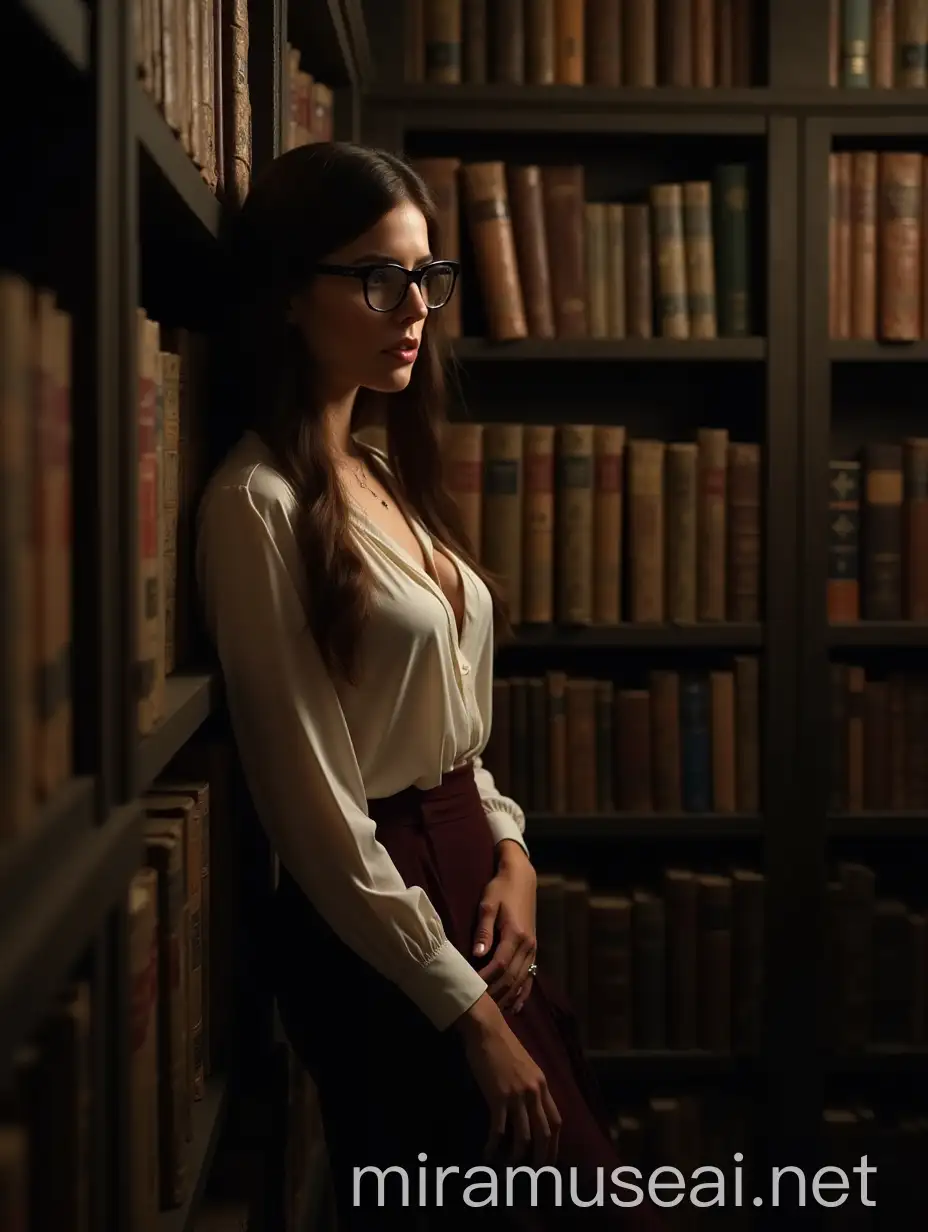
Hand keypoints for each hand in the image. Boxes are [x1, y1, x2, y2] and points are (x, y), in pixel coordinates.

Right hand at [455, 994, 560, 1165]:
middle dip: (542, 1159)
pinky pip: (499, 1130)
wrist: (486, 1029)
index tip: (548, 1160)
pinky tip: (486, 1155)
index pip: (556, 1121)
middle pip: (546, 1134)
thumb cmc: (502, 1045)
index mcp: (542, 1084)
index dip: (554, 1145)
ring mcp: (517, 1095)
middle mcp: (534, 1092)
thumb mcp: (525, 1065)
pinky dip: (494, 1147)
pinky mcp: (498, 1097)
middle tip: (534, 1176)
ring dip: (516, 1158)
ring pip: (524, 1138)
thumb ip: (530, 1085)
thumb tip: (530, 1107)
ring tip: (506, 1170)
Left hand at [472, 842, 536, 1014]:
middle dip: (495, 993)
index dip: (485, 980)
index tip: (470, 989)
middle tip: (478, 1006)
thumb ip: (483, 931)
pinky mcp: (534, 950)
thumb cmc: (500, 890)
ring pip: (521, 980)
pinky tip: (514, 1006)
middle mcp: (527, 946)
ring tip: (493, 1012)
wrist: (521, 879)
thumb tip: (477, 954)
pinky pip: (530, 977)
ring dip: (507, 997)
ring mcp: (533, 949)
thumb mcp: (487, 905)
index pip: (499, 965)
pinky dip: (522, 993)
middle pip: (511, 978)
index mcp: (515, 934)